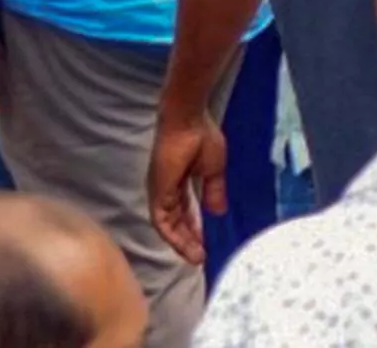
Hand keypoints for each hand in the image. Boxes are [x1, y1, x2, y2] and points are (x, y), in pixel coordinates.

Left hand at [147, 109, 230, 259]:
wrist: (188, 119)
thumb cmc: (201, 136)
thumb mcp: (213, 169)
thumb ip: (214, 190)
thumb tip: (218, 212)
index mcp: (178, 182)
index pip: (184, 212)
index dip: (194, 228)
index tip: (205, 244)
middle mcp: (166, 190)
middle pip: (175, 222)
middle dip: (188, 240)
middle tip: (200, 258)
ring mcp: (160, 191)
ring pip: (167, 226)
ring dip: (181, 243)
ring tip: (196, 257)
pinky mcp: (158, 192)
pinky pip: (162, 221)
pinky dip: (173, 236)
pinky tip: (186, 247)